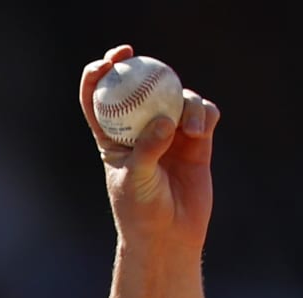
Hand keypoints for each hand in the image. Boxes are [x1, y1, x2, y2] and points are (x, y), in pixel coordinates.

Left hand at [80, 45, 220, 249]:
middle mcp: (141, 130)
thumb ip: (148, 148)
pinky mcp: (197, 142)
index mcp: (112, 137)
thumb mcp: (136, 179)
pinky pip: (203, 114)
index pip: (98, 99)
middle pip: (140, 86)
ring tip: (191, 130)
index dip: (99, 74)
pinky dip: (204, 114)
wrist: (170, 236)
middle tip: (142, 57)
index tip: (110, 61)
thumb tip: (164, 120)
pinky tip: (201, 129)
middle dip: (142, 65)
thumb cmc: (141, 211)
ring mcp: (170, 134)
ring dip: (186, 104)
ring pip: (178, 98)